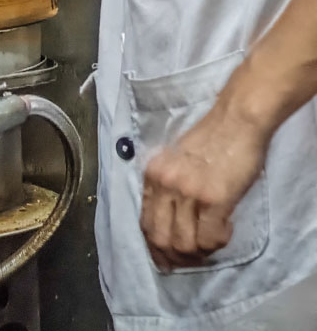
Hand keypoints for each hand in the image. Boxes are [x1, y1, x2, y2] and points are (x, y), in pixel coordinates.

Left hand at [139, 104, 268, 270]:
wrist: (235, 121)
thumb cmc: (209, 139)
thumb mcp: (173, 160)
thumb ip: (166, 186)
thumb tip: (169, 220)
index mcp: (151, 175)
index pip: (144, 223)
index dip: (155, 247)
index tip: (166, 258)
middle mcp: (164, 185)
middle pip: (160, 238)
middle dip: (175, 257)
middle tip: (192, 259)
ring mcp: (188, 193)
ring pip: (184, 243)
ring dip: (199, 252)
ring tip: (211, 242)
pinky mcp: (214, 199)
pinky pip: (210, 237)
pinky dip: (218, 242)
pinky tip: (226, 228)